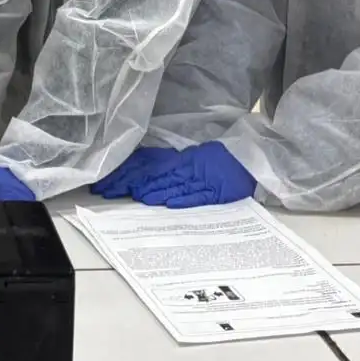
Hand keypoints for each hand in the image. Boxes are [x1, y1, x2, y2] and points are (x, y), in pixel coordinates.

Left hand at [95, 142, 254, 208]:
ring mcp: (203, 178)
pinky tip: (169, 203)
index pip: (147, 165)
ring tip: (134, 196)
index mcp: (181, 159)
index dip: (126, 173)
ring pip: (174, 184)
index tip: (105, 182)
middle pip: (154, 174)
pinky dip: (184, 198)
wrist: (253, 157)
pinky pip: (199, 195)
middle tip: (107, 191)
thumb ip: (170, 166)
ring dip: (153, 190)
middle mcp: (188, 167)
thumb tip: (142, 176)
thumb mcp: (193, 159)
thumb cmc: (222, 160)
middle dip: (129, 182)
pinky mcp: (218, 191)